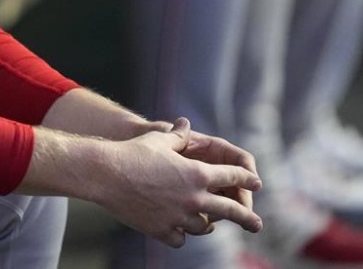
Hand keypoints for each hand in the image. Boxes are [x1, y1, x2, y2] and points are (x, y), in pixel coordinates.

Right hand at [99, 118, 261, 246]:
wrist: (106, 174)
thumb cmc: (133, 152)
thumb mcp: (159, 139)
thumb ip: (178, 135)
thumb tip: (184, 124)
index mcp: (198, 174)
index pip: (232, 177)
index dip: (246, 179)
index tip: (255, 183)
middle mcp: (194, 199)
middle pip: (229, 211)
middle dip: (246, 217)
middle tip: (256, 224)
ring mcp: (178, 217)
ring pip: (203, 227)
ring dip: (207, 223)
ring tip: (210, 224)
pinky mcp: (161, 230)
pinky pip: (180, 238)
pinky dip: (180, 233)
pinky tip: (178, 229)